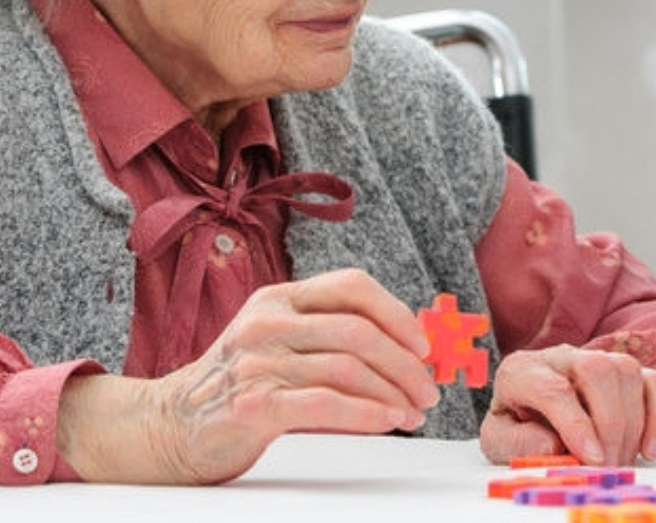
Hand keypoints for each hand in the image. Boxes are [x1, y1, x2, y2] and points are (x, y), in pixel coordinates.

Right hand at [58, 268, 439, 483]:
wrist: (167, 427)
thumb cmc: (237, 385)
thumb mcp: (279, 343)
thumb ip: (328, 337)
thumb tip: (405, 350)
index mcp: (280, 297)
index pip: (352, 286)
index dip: (396, 312)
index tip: (424, 343)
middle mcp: (269, 321)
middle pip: (358, 330)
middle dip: (405, 362)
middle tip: (429, 388)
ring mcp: (259, 360)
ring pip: (348, 367)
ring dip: (393, 392)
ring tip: (413, 412)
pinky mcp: (253, 404)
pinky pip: (326, 403)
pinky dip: (367, 412)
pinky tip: (387, 420)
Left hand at [479, 344, 655, 465]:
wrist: (530, 418)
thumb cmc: (517, 429)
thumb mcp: (499, 442)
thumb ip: (516, 444)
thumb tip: (553, 443)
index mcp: (522, 371)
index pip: (554, 389)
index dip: (576, 424)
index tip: (591, 459)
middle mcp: (560, 356)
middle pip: (597, 369)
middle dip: (608, 423)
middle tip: (607, 466)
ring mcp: (596, 360)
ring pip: (626, 371)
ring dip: (631, 424)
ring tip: (618, 461)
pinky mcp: (627, 373)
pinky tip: (649, 449)